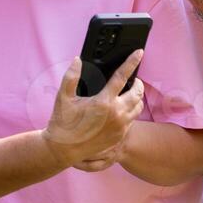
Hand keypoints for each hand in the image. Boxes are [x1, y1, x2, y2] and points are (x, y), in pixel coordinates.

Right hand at [42, 51, 144, 167]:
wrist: (63, 149)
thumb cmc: (63, 122)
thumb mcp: (64, 96)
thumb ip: (71, 76)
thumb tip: (77, 60)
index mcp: (104, 101)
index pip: (122, 76)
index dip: (132, 62)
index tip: (139, 52)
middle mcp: (116, 114)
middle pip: (137, 93)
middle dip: (138, 83)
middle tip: (133, 79)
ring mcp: (120, 126)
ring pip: (138, 107)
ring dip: (137, 98)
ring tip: (130, 94)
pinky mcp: (119, 136)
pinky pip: (132, 120)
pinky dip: (131, 112)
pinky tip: (123, 109)